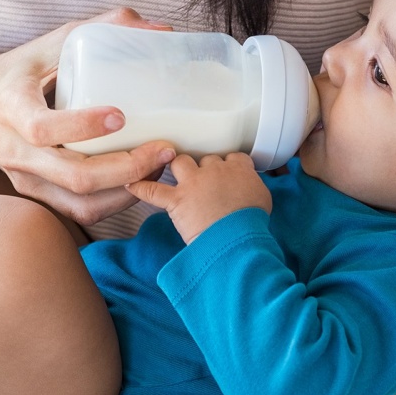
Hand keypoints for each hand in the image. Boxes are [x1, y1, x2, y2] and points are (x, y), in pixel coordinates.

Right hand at [0, 8, 177, 224]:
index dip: (83, 126)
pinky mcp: (38, 195)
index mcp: (13, 109)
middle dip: (127, 168)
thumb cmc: (18, 73)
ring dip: (128, 191)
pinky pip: (81, 211)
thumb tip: (160, 28)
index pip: (43, 128)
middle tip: (164, 149)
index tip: (121, 116)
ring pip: (82, 203)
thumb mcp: (50, 42)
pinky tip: (140, 181)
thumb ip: (102, 28)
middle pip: (75, 177)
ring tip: (159, 167)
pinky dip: (116, 202)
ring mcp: (27, 179)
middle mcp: (18, 152)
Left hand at [126, 153, 270, 242]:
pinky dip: (141, 188)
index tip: (226, 173)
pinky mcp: (177, 200)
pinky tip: (132, 185)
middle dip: (204, 169)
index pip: (232, 157)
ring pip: (180, 162)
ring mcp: (193, 183)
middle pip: (205, 159)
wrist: (237, 237)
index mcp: (238, 168)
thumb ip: (253, 187)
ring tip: (176, 174)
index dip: (227, 165)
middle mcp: (214, 170)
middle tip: (204, 182)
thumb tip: (248, 190)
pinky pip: (152, 190)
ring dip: (177, 167)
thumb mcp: (263, 199)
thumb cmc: (252, 223)